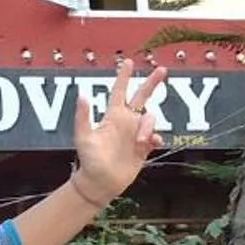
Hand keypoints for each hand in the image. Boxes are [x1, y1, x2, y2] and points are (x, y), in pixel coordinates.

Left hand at [72, 57, 162, 206]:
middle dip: (152, 82)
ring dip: (148, 127)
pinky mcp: (144, 148)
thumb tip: (82, 95)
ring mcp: (135, 134)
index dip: (123, 76)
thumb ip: (83, 117)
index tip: (128, 61)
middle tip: (162, 69)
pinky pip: (156, 137)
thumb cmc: (89, 160)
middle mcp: (126, 121)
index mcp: (112, 116)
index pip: (119, 91)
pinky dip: (156, 137)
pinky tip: (152, 143)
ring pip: (151, 119)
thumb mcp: (83, 137)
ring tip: (140, 141)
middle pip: (142, 96)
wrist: (100, 183)